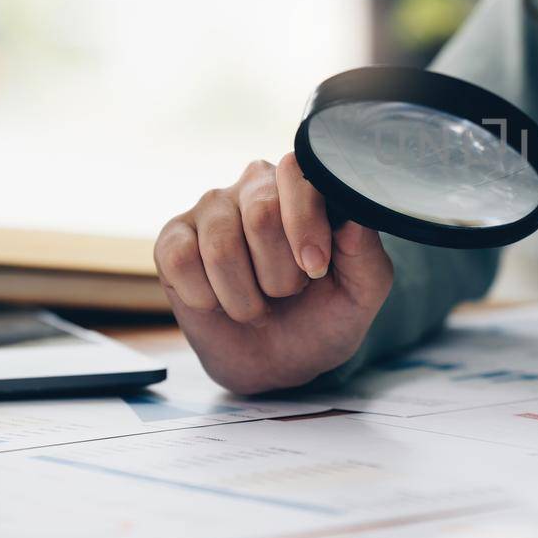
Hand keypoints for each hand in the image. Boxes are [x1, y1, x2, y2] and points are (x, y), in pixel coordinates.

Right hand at [154, 154, 392, 393]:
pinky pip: (180, 261)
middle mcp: (255, 185)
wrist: (281, 364)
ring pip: (220, 245)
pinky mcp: (172, 240)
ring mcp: (211, 210)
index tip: (314, 267)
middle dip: (280, 273)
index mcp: (303, 187)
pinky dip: (206, 298)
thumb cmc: (323, 316)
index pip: (296, 173)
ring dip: (245, 296)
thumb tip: (351, 218)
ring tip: (257, 305)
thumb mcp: (361, 291)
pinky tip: (218, 302)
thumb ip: (365, 252)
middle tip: (287, 292)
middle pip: (260, 213)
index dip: (305, 224)